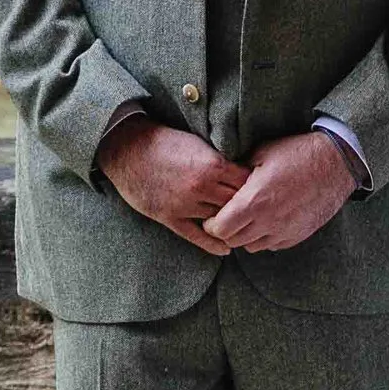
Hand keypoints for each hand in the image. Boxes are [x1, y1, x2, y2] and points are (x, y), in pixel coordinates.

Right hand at [99, 115, 245, 255]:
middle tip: (255, 211)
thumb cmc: (165, 141)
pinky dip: (212, 244)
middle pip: (237, 204)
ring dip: (230, 223)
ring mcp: (186, 204)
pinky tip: (225, 248)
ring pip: (219, 221)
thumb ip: (220, 160)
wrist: (128, 148)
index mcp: (213, 165)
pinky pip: (196, 236)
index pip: (247, 182)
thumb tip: (243, 170)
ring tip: (242, 227)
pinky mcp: (170, 217)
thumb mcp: (199, 143)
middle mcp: (202, 187)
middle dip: (246, 206)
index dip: (255, 186)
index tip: (259, 189)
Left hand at [206, 129, 359, 255]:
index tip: (212, 216)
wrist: (335, 162)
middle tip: (227, 218)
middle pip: (233, 241)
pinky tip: (268, 220)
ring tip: (248, 218)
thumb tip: (222, 180)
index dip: (211, 224)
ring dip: (246, 236)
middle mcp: (268, 221)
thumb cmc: (297, 152)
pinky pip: (272, 245)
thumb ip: (238, 172)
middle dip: (226, 231)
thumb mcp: (261, 153)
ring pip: (252, 246)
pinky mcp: (297, 235)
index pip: (220, 229)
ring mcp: (284, 231)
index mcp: (254, 200)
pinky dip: (265, 237)